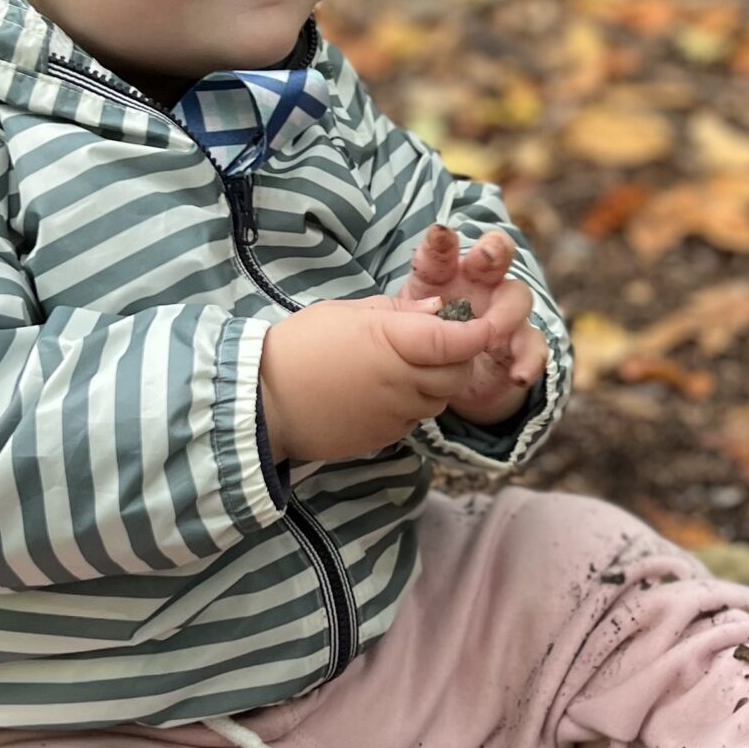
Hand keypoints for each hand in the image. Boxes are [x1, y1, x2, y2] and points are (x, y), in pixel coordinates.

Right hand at [258, 291, 529, 465]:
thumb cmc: (300, 346)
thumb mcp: (346, 313)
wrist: (264, 402)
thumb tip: (438, 310)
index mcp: (391, 341)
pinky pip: (415, 420)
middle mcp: (401, 381)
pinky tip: (386, 392)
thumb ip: (398, 311)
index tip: (484, 325)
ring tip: (410, 367)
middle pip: (457, 375)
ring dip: (438, 384)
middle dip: (460, 359)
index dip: (476, 333)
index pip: (455, 340)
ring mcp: (394, 413)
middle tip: (445, 344)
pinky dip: (414, 405)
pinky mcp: (384, 437)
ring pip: (439, 400)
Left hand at [394, 225, 548, 428]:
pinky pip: (533, 346)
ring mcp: (504, 312)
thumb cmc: (426, 339)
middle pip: (494, 256)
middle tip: (486, 256)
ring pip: (517, 298)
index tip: (440, 234)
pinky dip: (529, 360)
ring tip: (491, 336)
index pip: (442, 252)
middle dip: (492, 250)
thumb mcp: (409, 329)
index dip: (441, 242)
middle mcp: (479, 285)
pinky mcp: (520, 343)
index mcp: (444, 276)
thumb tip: (404, 319)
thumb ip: (408, 320)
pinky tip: (519, 375)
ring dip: (507, 314)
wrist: (451, 378)